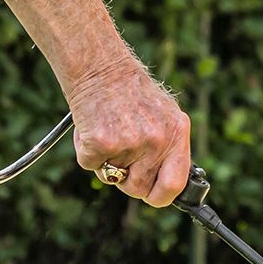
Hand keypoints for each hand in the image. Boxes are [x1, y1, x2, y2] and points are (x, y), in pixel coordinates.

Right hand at [67, 59, 191, 207]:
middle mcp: (156, 140)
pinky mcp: (101, 143)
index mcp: (176, 134)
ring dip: (105, 162)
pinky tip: (92, 127)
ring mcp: (129, 143)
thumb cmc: (130, 92)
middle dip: (125, 178)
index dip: (160, 196)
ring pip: (111, 177)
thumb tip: (169, 186)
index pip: (174, 185)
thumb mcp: (163, 115)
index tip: (151, 195)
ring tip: (108, 130)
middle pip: (138, 188)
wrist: (99, 67)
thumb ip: (169, 148)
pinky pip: (90, 165)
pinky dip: (86, 151)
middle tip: (120, 154)